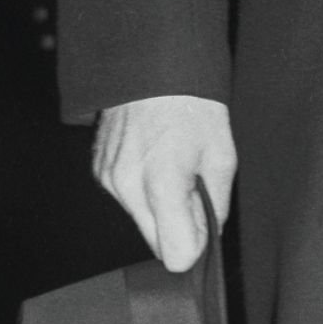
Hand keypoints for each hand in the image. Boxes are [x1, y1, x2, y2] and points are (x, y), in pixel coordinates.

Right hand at [93, 93, 236, 270]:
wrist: (151, 68)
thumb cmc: (191, 106)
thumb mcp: (222, 156)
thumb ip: (216, 206)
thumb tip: (208, 237)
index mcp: (162, 183)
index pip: (176, 256)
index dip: (195, 245)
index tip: (204, 223)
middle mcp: (129, 186)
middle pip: (156, 244)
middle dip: (178, 226)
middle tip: (191, 189)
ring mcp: (109, 180)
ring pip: (143, 222)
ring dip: (161, 207)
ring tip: (173, 166)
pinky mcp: (100, 172)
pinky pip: (128, 200)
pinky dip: (144, 190)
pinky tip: (154, 159)